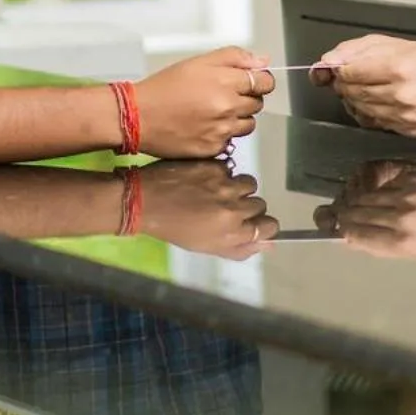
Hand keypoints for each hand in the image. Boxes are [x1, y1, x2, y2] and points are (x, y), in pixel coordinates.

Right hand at [135, 46, 273, 157]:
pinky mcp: (213, 148)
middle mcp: (228, 108)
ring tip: (212, 111)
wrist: (138, 116)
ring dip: (237, 117)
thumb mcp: (198, 62)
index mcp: (226, 82)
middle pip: (258, 103)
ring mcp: (222, 131)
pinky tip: (203, 126)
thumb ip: (235, 58)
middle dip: (245, 98)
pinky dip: (222, 134)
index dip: (260, 80)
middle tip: (221, 95)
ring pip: (248, 124)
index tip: (251, 82)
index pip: (265, 82)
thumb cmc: (164, 87)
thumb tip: (263, 61)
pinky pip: (231, 141)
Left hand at [136, 160, 277, 259]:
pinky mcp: (215, 166)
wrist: (145, 201)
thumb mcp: (208, 247)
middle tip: (225, 207)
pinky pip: (230, 170)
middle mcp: (233, 209)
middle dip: (247, 206)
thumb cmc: (175, 229)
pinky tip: (202, 180)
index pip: (269, 226)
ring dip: (237, 187)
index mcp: (233, 233)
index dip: (262, 224)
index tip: (251, 222)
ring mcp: (225, 185)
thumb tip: (270, 244)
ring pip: (249, 183)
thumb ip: (241, 248)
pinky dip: (220, 174)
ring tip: (216, 191)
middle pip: (259, 204)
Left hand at [314, 35, 415, 138]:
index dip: (339, 70)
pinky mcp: (410, 132)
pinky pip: (377, 125)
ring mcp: (405, 117)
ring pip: (361, 111)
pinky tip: (383, 103)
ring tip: (372, 88)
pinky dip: (372, 114)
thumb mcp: (403, 44)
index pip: (348, 72)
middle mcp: (400, 95)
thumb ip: (361, 49)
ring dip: (357, 100)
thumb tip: (330, 60)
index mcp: (398, 67)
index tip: (340, 68)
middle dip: (346, 84)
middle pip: (351, 93)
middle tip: (355, 76)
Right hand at [314, 160, 415, 258]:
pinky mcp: (413, 173)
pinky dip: (371, 184)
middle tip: (333, 213)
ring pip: (364, 194)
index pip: (354, 233)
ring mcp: (406, 192)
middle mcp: (400, 216)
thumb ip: (381, 245)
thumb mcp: (415, 253)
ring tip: (350, 201)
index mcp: (401, 242)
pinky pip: (380, 178)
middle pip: (354, 212)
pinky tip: (371, 188)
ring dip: (353, 198)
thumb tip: (350, 237)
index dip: (339, 229)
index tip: (332, 227)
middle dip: (340, 213)